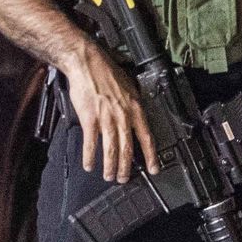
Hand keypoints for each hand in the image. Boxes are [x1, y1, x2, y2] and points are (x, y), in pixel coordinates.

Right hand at [63, 43, 158, 183]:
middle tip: (124, 178)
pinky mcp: (90, 119)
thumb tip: (136, 117)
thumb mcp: (129, 86)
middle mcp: (123, 116)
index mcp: (135, 108)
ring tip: (109, 176)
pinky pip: (91, 143)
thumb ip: (132, 105)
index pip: (147, 137)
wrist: (87, 63)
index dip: (151, 156)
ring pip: (111, 150)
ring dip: (110, 166)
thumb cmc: (106, 72)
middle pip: (128, 148)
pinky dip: (90, 156)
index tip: (154, 169)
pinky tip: (89, 164)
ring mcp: (106, 119)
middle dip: (127, 168)